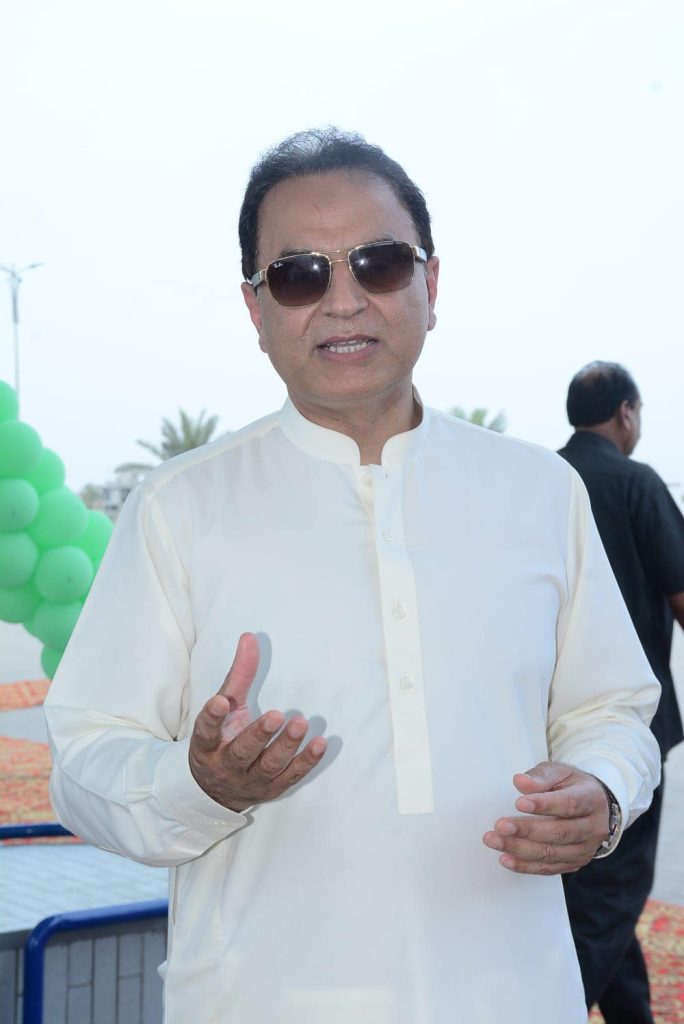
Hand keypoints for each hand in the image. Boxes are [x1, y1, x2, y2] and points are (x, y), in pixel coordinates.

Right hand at [189, 632, 326, 811]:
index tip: (220, 702)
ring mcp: (249, 781)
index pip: (206, 731)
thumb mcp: (225, 707)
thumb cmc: (222, 738)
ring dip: (286, 747)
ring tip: (299, 724)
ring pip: (268, 767)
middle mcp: (226, 766)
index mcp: (207, 745)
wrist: (217, 789)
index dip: (212, 718)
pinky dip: (306, 762)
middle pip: (242, 752)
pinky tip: (319, 744)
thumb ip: (238, 675)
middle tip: (277, 715)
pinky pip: (290, 777)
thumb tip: (250, 637)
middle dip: (258, 735)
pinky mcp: (271, 789)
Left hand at [482, 761, 610, 874]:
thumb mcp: (560, 773)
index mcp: (591, 799)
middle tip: (501, 826)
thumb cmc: (572, 787)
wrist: (596, 807)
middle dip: (527, 831)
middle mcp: (593, 827)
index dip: (544, 805)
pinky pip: (548, 868)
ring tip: (496, 841)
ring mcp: (585, 849)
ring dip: (520, 849)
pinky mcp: (574, 863)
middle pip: (559, 833)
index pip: (569, 804)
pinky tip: (506, 858)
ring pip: (552, 854)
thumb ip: (540, 777)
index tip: (519, 803)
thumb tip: (520, 781)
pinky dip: (525, 865)